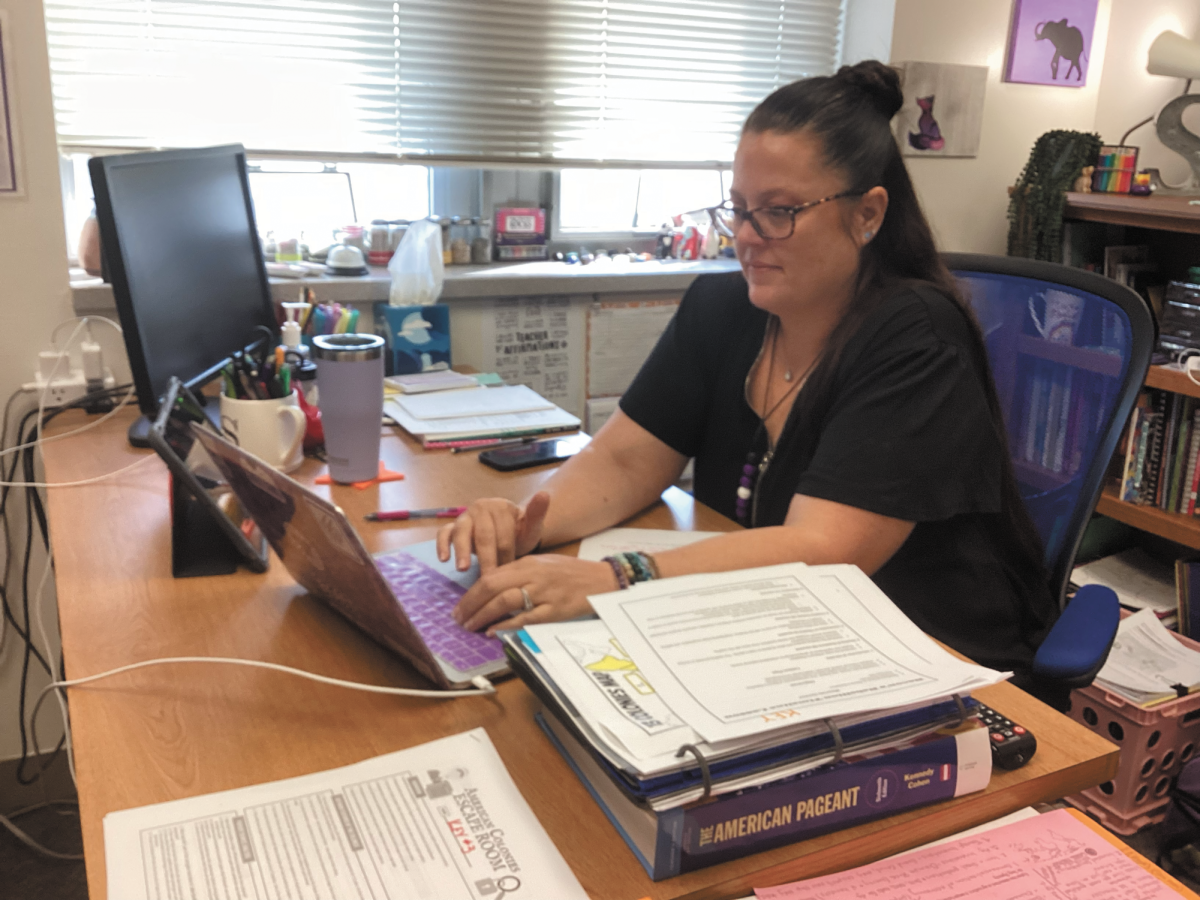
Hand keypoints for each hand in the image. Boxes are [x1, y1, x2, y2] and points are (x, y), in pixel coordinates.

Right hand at [436, 491, 549, 572]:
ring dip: (461, 550)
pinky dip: (441, 544)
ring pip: (461, 531)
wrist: (509, 532)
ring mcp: (464, 517)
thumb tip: (544, 494)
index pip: (503, 531)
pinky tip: (443, 559)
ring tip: (463, 568)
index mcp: (500, 506)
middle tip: (487, 578)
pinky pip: (443, 533)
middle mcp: (480, 508)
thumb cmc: (520, 532)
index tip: (509, 571)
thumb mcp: (532, 526)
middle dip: (486, 557)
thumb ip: (537, 513)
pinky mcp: (452, 527)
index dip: (507, 552)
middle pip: (483, 534)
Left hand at [451, 554, 619, 635]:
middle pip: (492, 586)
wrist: (602, 580)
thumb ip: (517, 575)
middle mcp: (533, 575)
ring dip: (483, 615)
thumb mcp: (541, 566)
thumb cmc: (570, 574)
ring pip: (505, 600)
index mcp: (527, 563)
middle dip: (470, 604)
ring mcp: (544, 592)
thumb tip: (491, 589)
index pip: (490, 576)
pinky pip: (527, 617)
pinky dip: (507, 625)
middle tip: (458, 620)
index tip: (459, 608)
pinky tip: (494, 631)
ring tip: (471, 627)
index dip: (470, 593)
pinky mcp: (555, 609)